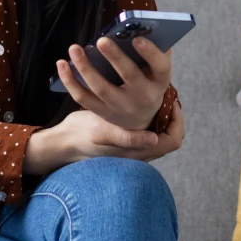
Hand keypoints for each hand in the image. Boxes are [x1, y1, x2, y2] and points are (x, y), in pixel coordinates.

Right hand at [23, 99, 185, 174]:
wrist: (64, 142)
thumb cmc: (83, 139)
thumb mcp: (103, 134)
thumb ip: (127, 138)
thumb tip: (153, 139)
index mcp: (138, 152)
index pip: (172, 141)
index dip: (177, 122)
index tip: (173, 102)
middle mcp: (139, 150)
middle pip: (168, 132)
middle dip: (169, 111)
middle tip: (166, 89)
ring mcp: (132, 143)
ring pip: (158, 126)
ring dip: (159, 109)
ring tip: (157, 88)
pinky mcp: (124, 135)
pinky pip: (146, 124)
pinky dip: (147, 110)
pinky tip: (141, 92)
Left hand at [56, 35, 171, 130]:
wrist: (141, 118)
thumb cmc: (148, 82)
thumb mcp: (156, 70)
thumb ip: (154, 50)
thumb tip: (141, 27)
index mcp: (160, 81)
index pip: (160, 67)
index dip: (150, 53)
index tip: (137, 38)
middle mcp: (143, 96)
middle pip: (129, 75)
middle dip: (115, 57)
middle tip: (101, 40)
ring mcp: (121, 106)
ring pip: (101, 87)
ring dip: (85, 67)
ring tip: (74, 48)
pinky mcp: (103, 112)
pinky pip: (82, 97)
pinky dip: (70, 81)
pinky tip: (62, 64)